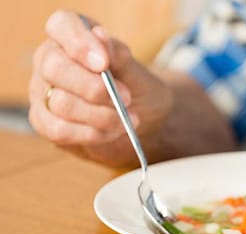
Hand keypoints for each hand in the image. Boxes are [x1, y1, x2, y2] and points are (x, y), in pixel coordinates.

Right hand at [28, 10, 172, 165]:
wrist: (142, 119)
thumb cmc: (135, 88)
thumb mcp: (135, 71)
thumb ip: (117, 54)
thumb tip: (100, 36)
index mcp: (70, 36)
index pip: (61, 25)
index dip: (80, 43)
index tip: (104, 64)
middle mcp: (49, 60)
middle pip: (55, 68)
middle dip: (95, 88)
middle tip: (127, 99)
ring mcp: (42, 92)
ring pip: (60, 103)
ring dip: (101, 116)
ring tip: (128, 119)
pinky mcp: (44, 122)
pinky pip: (60, 130)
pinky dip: (93, 134)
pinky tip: (113, 132)